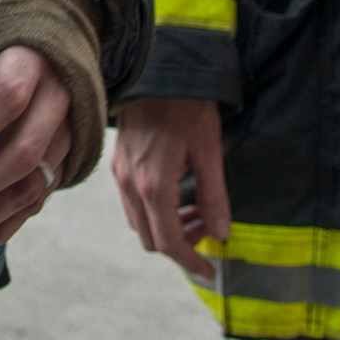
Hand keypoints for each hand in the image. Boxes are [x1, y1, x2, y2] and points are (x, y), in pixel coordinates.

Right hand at [111, 96, 230, 280]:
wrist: (157, 70)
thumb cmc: (188, 106)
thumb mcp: (210, 151)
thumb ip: (214, 196)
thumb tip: (222, 234)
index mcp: (153, 185)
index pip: (169, 242)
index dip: (191, 261)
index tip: (210, 270)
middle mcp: (130, 184)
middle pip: (151, 239)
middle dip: (181, 245)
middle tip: (209, 230)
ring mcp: (120, 174)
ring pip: (139, 223)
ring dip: (167, 228)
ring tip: (196, 213)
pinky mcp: (118, 163)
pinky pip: (132, 203)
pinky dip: (154, 212)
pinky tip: (176, 197)